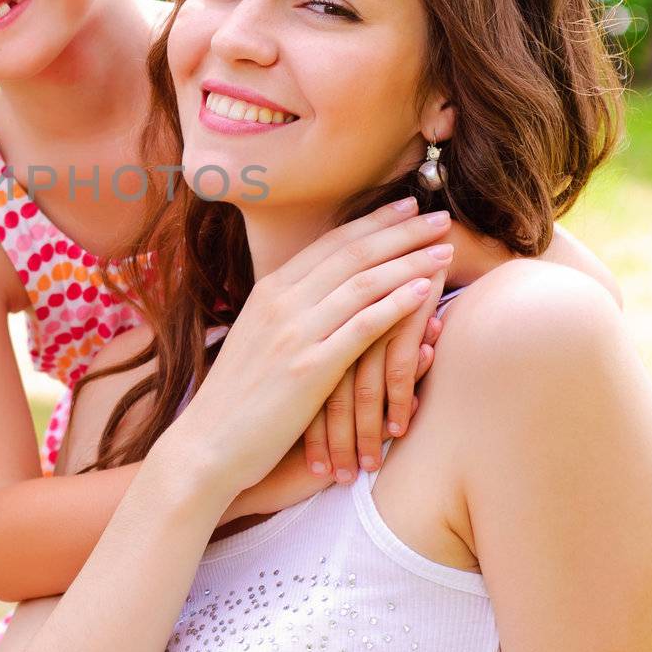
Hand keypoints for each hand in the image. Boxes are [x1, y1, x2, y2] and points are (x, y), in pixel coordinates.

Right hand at [157, 198, 453, 503]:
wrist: (207, 444)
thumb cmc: (236, 400)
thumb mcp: (257, 341)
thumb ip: (290, 315)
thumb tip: (327, 296)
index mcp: (268, 292)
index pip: (329, 243)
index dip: (373, 221)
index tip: (406, 206)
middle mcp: (280, 303)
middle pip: (352, 254)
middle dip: (400, 231)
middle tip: (438, 216)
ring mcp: (294, 334)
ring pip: (362, 283)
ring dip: (409, 262)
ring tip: (445, 249)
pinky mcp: (309, 369)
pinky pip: (361, 326)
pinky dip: (396, 304)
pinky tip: (425, 292)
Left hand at [301, 272, 445, 481]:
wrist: (430, 249)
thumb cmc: (382, 290)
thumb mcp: (340, 318)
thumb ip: (329, 346)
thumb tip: (316, 393)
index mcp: (306, 317)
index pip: (296, 383)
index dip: (300, 424)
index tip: (302, 464)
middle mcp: (329, 318)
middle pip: (324, 390)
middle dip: (327, 439)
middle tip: (332, 477)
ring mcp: (362, 318)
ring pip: (358, 388)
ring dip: (362, 433)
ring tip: (360, 471)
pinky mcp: (398, 320)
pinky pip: (395, 371)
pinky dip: (396, 404)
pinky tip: (398, 433)